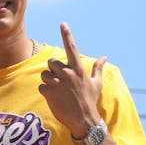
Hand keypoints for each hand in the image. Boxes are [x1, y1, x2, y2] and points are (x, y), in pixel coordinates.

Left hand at [38, 23, 106, 137]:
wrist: (84, 120)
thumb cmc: (90, 100)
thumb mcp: (96, 83)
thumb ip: (97, 68)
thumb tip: (104, 57)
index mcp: (79, 69)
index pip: (72, 48)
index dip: (67, 35)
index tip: (63, 23)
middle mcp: (68, 73)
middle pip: (51, 62)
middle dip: (53, 70)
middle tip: (61, 81)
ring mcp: (58, 82)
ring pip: (44, 74)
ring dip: (48, 81)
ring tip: (59, 91)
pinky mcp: (48, 92)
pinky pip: (41, 86)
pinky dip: (45, 91)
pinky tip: (55, 98)